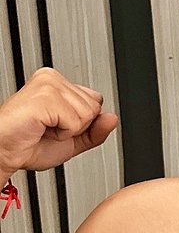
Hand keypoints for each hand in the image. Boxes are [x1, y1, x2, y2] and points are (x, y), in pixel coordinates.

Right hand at [0, 67, 118, 174]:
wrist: (4, 153)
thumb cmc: (28, 145)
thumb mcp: (72, 141)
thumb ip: (95, 131)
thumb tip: (112, 118)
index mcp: (57, 83)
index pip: (95, 100)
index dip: (82, 122)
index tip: (58, 126)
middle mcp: (52, 79)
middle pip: (94, 106)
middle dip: (77, 127)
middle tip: (50, 129)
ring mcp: (48, 84)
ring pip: (87, 113)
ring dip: (69, 131)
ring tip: (45, 128)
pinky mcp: (45, 96)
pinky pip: (76, 120)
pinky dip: (63, 133)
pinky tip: (42, 128)